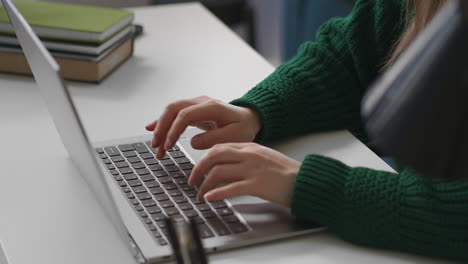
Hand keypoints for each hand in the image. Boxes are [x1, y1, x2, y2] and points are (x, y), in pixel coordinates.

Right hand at [145, 96, 260, 158]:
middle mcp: (201, 102)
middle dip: (161, 127)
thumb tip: (193, 142)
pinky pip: (174, 114)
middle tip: (156, 146)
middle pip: (173, 109)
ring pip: (171, 111)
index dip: (174, 130)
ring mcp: (196, 105)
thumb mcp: (234, 136)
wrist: (249, 119)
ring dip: (161, 128)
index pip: (185, 115)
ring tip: (156, 147)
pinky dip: (162, 122)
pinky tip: (152, 129)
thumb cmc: (243, 127)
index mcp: (211, 107)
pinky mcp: (193, 111)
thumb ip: (214, 139)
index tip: (169, 145)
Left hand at [189, 143, 300, 206]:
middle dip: (198, 168)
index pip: (219, 147)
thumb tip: (225, 167)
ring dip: (204, 184)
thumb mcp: (263, 158)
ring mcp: (252, 169)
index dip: (204, 158)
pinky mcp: (257, 185)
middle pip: (214, 156)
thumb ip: (244, 158)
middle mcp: (249, 155)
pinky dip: (217, 193)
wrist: (303, 180)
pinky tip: (209, 197)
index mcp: (250, 147)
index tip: (198, 168)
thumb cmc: (285, 172)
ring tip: (199, 194)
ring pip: (219, 172)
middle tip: (191, 180)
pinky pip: (231, 188)